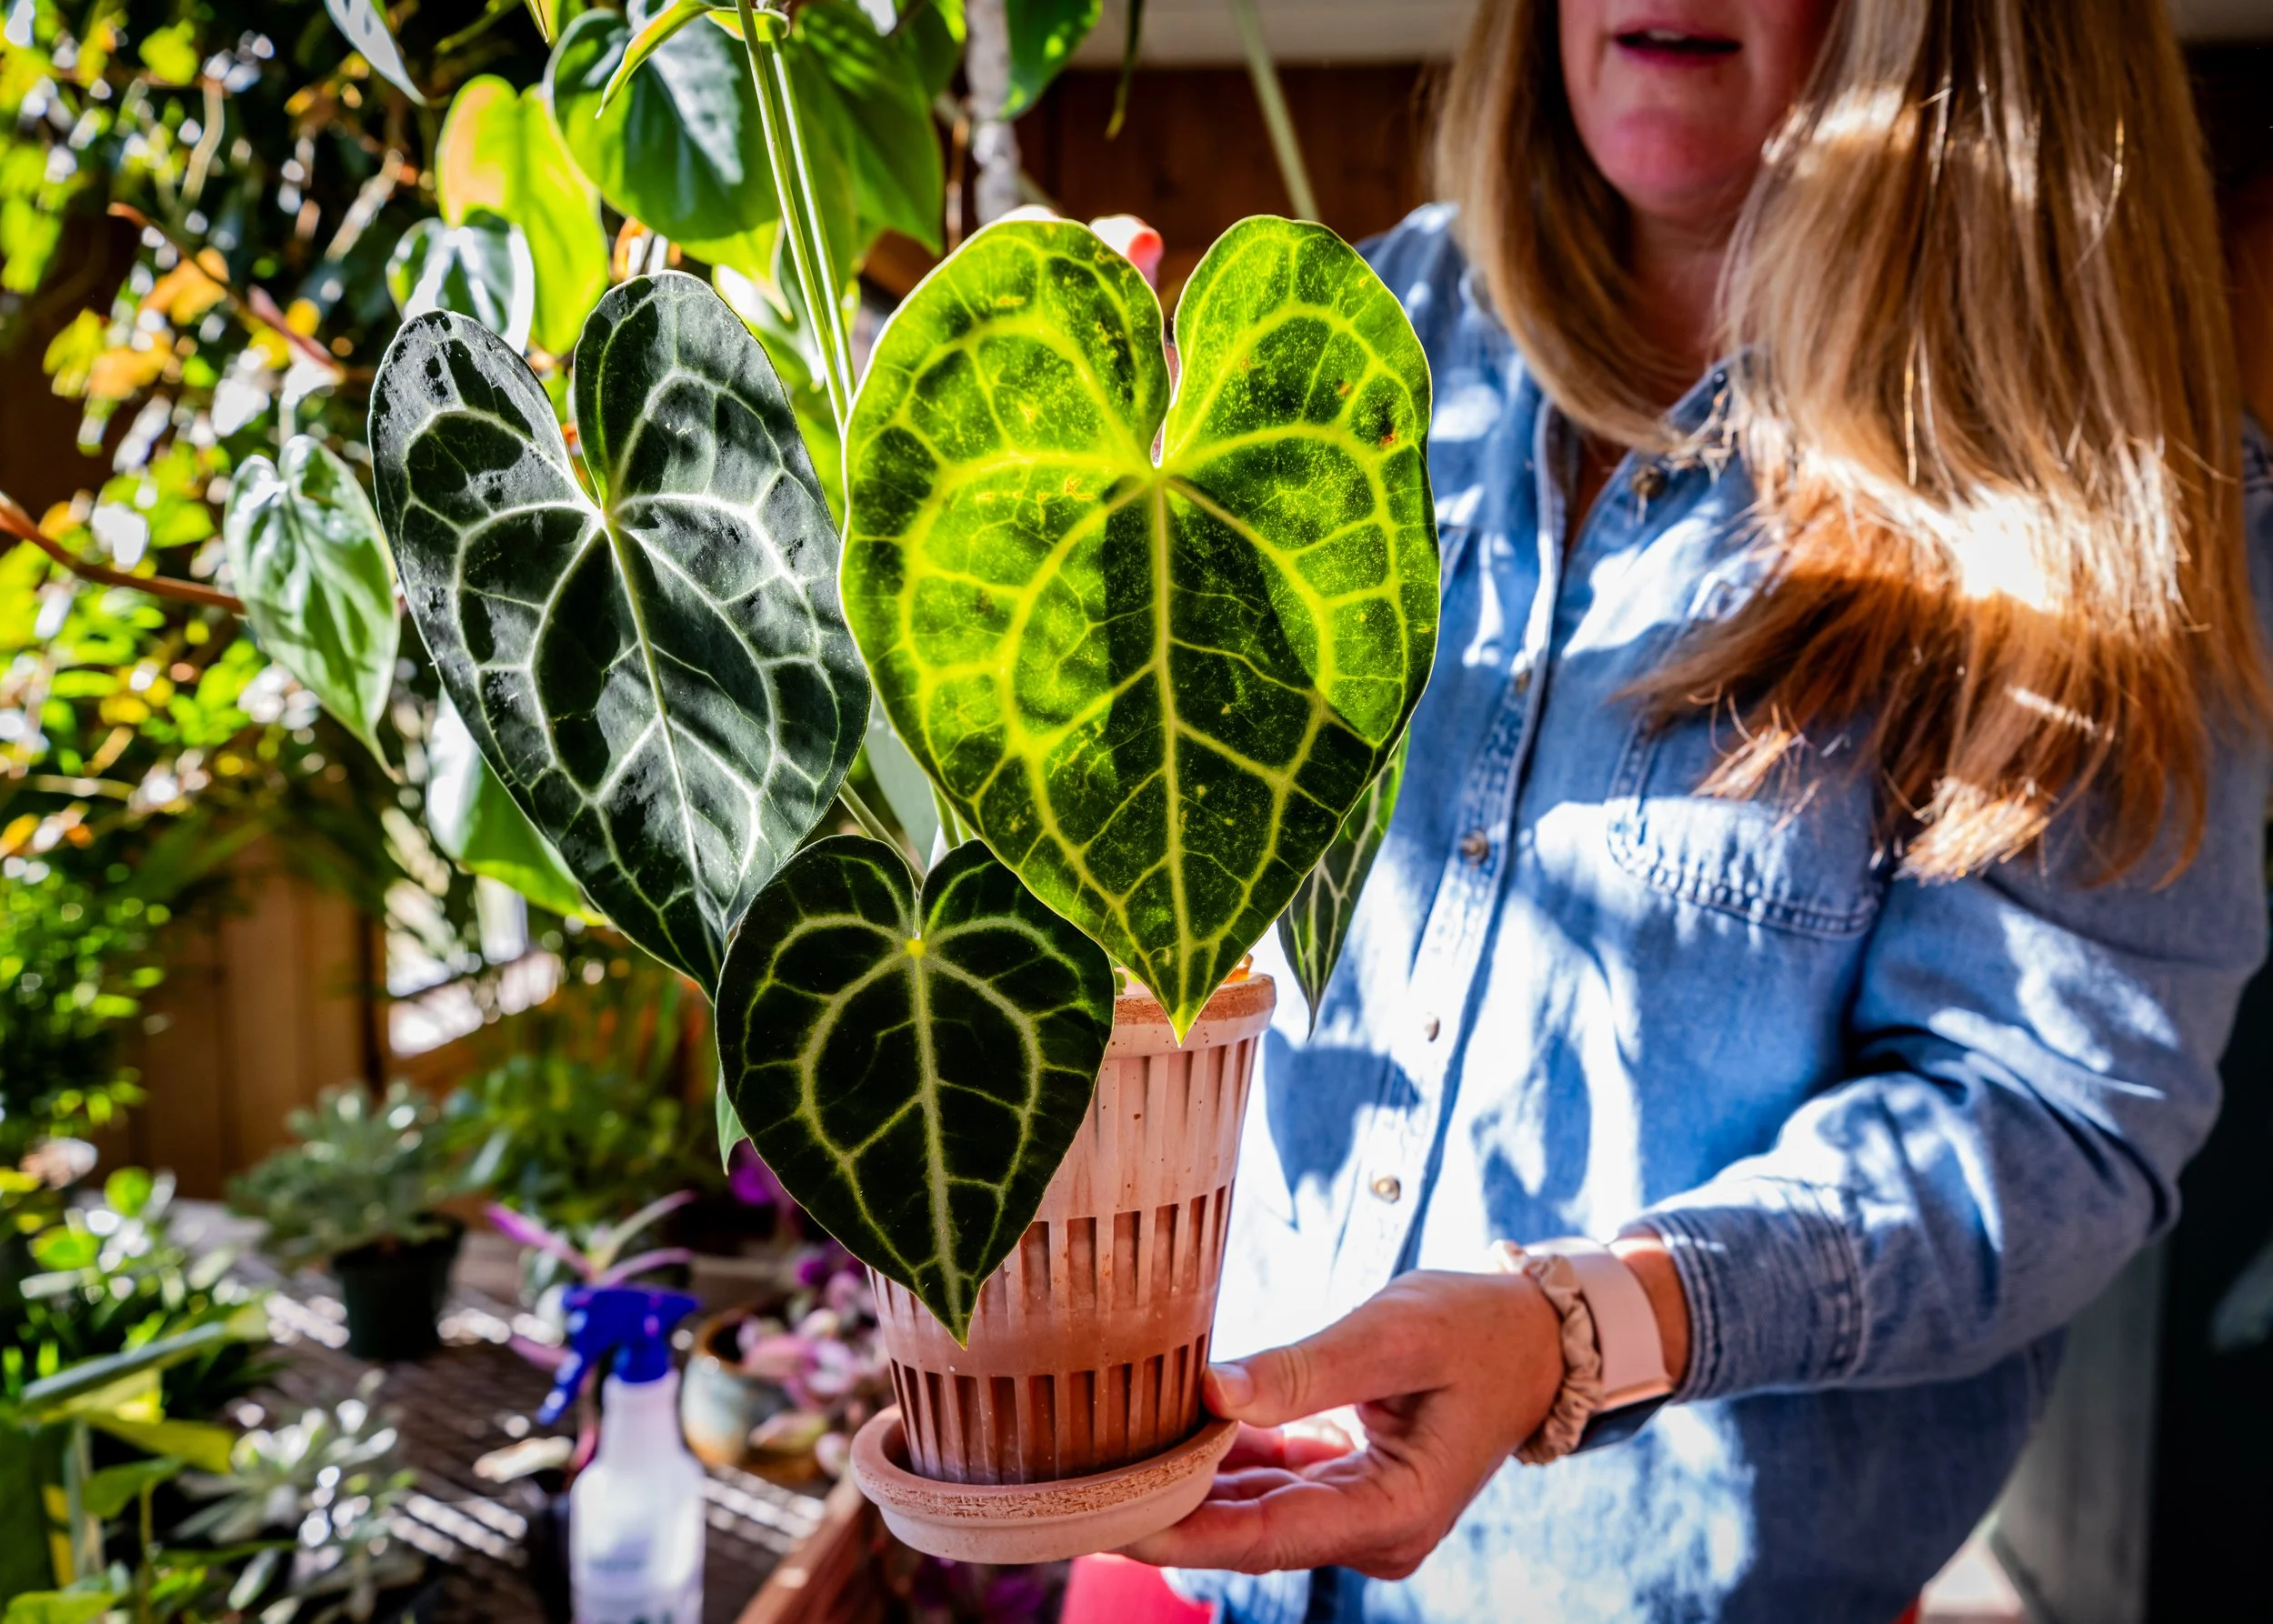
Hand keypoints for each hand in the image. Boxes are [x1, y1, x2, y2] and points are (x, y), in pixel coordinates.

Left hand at [1118, 1269, 1564, 1580]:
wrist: (1535, 1339)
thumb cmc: (1475, 1329)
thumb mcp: (1395, 1334)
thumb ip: (1305, 1368)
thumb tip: (1211, 1393)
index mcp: (1394, 1514)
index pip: (1262, 1537)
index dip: (1179, 1531)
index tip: (1105, 1516)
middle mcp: (1373, 1533)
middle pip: (1246, 1534)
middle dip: (1163, 1512)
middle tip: (1073, 1489)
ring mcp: (1359, 1516)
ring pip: (1250, 1511)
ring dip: (1185, 1485)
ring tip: (1099, 1458)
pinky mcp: (1346, 1487)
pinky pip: (1269, 1484)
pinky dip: (1221, 1461)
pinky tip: (1165, 1431)